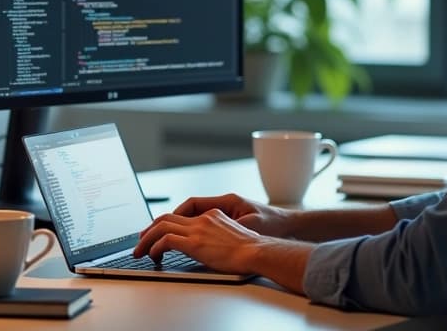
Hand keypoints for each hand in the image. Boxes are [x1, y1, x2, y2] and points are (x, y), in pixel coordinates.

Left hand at [133, 208, 262, 273]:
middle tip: (140, 241)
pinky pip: (166, 240)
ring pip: (161, 227)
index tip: (156, 233)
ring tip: (140, 251)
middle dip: (149, 229)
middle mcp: (202, 219)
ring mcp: (197, 229)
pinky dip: (155, 247)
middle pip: (166, 217)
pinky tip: (153, 256)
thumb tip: (207, 248)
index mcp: (211, 215)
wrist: (257, 251)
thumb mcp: (231, 236)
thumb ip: (216, 236)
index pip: (181, 215)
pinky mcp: (194, 242)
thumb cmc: (250, 249)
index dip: (165, 224)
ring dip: (147, 239)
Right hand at [172, 193, 294, 237]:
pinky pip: (205, 225)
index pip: (192, 204)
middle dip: (171, 222)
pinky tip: (189, 244)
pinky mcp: (231, 222)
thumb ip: (225, 229)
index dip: (175, 215)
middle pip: (190, 210)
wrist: (290, 227)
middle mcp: (225, 205)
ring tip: (165, 240)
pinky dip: (194, 233)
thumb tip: (204, 234)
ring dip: (181, 228)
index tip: (162, 227)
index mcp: (228, 202)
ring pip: (196, 218)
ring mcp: (228, 213)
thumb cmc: (273, 224)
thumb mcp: (248, 226)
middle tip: (155, 234)